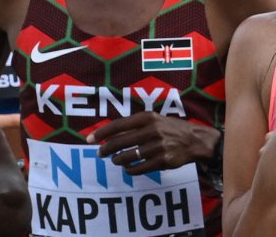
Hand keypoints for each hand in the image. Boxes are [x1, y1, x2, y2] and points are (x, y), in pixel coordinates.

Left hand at [87, 111, 217, 174]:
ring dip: (118, 160)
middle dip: (106, 149)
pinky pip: (141, 168)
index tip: (89, 139)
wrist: (197, 141)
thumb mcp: (154, 119)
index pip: (118, 125)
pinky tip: (128, 168)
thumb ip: (134, 125)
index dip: (101, 133)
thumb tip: (109, 133)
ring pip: (129, 156)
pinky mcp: (164, 161)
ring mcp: (158, 146)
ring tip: (115, 160)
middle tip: (100, 153)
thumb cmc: (170, 128)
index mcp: (147, 118)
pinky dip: (131, 169)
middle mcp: (152, 131)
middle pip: (120, 142)